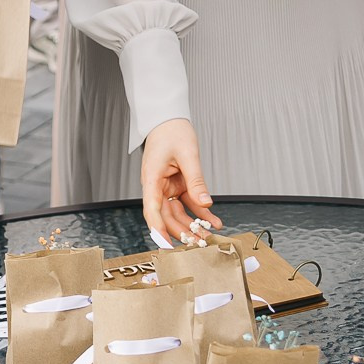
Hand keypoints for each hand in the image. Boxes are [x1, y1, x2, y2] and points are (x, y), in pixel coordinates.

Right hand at [140, 118, 222, 245]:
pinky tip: (212, 221)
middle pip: (166, 215)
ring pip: (177, 213)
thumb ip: (196, 180)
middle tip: (198, 243)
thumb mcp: (188, 155)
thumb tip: (205, 203)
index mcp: (152, 178)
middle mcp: (157, 186)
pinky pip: (187, 203)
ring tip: (208, 235)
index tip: (166, 244)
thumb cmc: (172, 131)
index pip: (152, 209)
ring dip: (192, 225)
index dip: (158, 228)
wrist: (169, 120)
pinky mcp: (177, 185)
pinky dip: (199, 212)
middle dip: (181, 231)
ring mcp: (167, 187)